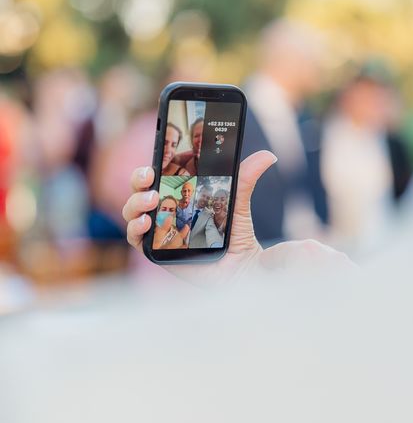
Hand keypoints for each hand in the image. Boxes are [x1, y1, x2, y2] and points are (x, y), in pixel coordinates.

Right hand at [122, 151, 355, 283]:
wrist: (240, 268)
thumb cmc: (236, 234)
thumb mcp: (238, 202)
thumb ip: (247, 178)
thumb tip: (269, 155)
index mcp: (181, 192)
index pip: (160, 171)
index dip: (154, 161)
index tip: (159, 154)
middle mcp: (165, 208)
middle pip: (140, 187)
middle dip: (139, 178)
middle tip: (150, 175)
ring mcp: (159, 229)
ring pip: (133, 210)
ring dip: (136, 201)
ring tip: (153, 200)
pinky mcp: (156, 251)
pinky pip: (136, 238)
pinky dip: (135, 228)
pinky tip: (147, 222)